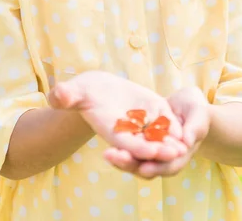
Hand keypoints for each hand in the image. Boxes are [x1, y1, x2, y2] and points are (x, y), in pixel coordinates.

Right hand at [48, 70, 187, 162]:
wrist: (97, 87)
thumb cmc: (82, 91)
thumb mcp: (74, 92)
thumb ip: (66, 96)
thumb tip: (55, 95)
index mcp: (111, 131)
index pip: (125, 144)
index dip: (138, 148)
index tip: (152, 151)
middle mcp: (128, 131)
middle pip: (146, 145)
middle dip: (159, 151)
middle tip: (175, 153)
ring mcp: (141, 122)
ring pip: (158, 136)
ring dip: (171, 142)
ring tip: (185, 143)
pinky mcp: (151, 111)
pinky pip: (164, 121)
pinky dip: (174, 126)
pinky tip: (186, 128)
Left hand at [103, 86, 211, 177]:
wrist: (184, 103)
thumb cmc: (195, 108)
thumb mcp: (198, 114)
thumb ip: (194, 127)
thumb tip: (186, 141)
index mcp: (181, 154)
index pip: (168, 166)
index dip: (156, 167)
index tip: (143, 167)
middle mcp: (164, 158)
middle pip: (147, 167)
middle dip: (131, 164)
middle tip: (116, 158)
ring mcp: (151, 152)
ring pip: (135, 161)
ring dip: (121, 160)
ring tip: (108, 154)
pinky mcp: (141, 143)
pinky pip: (129, 150)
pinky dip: (119, 150)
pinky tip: (107, 146)